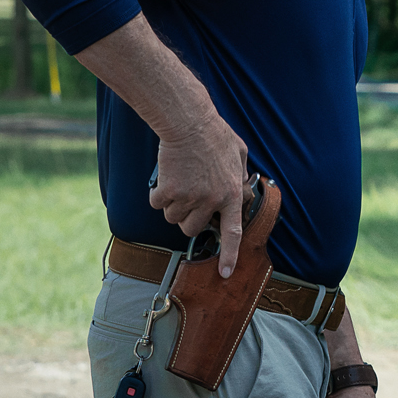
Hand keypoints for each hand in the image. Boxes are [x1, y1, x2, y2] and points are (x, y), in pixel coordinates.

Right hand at [150, 112, 248, 276]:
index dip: (229, 255)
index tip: (225, 274)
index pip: (232, 233)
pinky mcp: (168, 192)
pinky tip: (165, 177)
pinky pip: (156, 205)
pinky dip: (157, 194)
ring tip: (179, 181)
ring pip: (173, 218)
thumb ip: (239, 175)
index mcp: (231, 194)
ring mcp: (189, 198)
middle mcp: (211, 201)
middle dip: (188, 219)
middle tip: (188, 198)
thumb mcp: (239, 154)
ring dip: (172, 205)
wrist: (189, 123)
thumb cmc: (215, 134)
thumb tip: (240, 188)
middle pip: (192, 229)